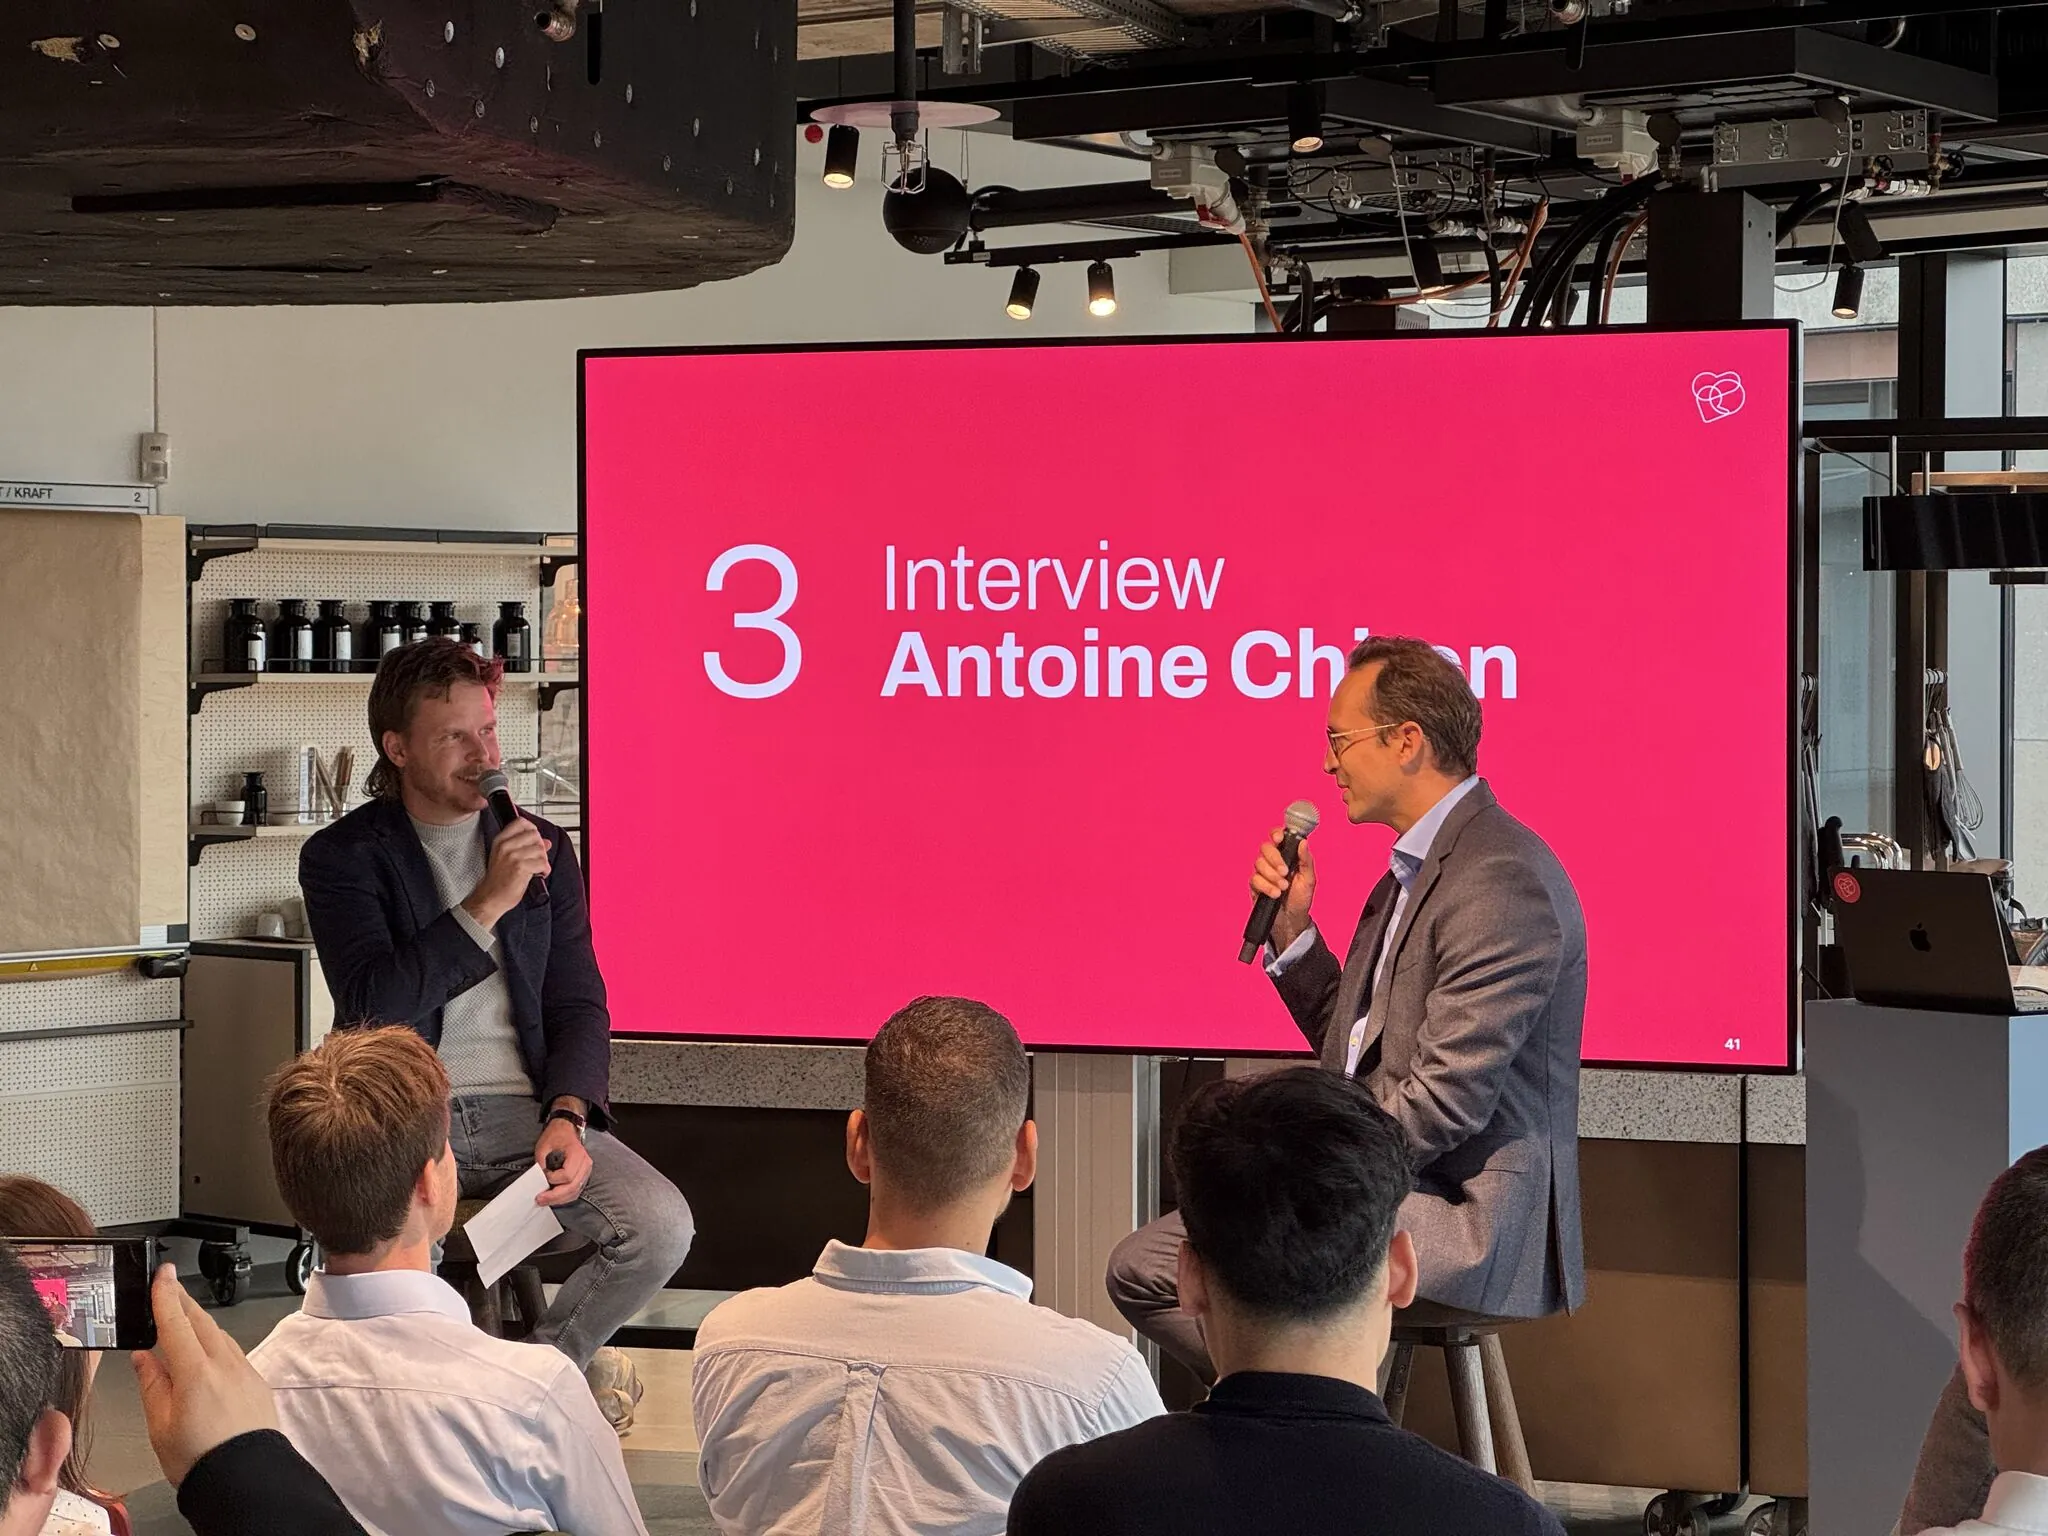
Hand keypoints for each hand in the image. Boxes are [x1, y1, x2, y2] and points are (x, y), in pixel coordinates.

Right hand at [131, 1265, 278, 1487]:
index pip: (177, 1323)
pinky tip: (207, 1347)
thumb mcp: (160, 1425)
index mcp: (196, 1372)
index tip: (163, 1273)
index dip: (167, 1295)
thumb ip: (152, 1385)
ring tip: (184, 1315)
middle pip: (202, 1322)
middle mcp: (225, 1365)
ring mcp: (245, 1372)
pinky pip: (233, 1351)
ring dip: (201, 1321)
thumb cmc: (200, 1459)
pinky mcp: (257, 1383)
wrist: (246, 1478)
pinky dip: (216, 1342)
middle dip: (184, 1301)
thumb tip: (144, 1358)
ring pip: (220, 1335)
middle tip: (170, 1286)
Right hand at [463, 818, 551, 929]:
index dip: (532, 829)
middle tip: (538, 857)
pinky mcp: (520, 867)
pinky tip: (539, 874)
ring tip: (537, 868)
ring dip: (543, 860)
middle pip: (534, 835)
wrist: (491, 897)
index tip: (535, 839)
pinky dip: (545, 870)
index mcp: (500, 840)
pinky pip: (542, 863)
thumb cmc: (498, 880)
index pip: (521, 822)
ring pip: (540, 849)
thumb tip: (546, 841)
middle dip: (540, 846)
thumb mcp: (507, 858)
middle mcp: (505, 846)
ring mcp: (512, 856)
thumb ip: (526, 846)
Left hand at [534, 1117, 592, 1207]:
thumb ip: (541, 1162)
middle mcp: (585, 1163)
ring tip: (545, 1201)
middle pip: (573, 1187)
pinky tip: (554, 1198)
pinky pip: (576, 1191)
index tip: (544, 1174)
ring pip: (575, 1191)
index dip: (554, 1179)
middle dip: (555, 1196)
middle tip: (539, 1199)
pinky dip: (565, 1197)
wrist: (566, 1129)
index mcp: (577, 1153)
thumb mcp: (543, 1145)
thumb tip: (538, 1180)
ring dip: (559, 1199)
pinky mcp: (583, 1176)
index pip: (568, 1174)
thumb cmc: (556, 1136)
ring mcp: (586, 1170)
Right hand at [1251, 826, 1316, 954]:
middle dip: (1275, 860)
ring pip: (1258, 863)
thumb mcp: (1309, 880)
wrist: (1292, 920)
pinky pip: (1254, 879)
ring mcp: (1262, 873)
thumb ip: (1306, 860)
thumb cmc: (1301, 898)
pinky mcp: (1255, 885)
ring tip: (1283, 888)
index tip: (1280, 839)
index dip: (1276, 834)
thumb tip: (1303, 842)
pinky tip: (1275, 894)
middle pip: (1265, 848)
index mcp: (1286, 855)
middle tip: (1285, 872)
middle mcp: (1272, 861)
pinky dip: (1266, 887)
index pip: (1277, 837)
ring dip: (1272, 876)